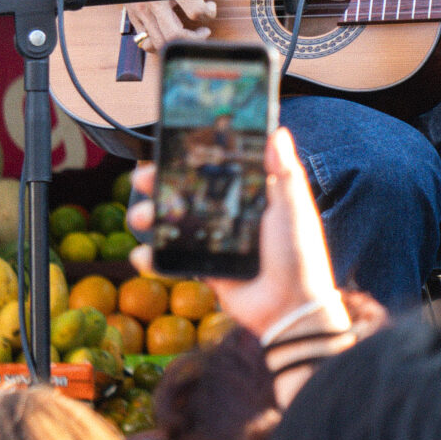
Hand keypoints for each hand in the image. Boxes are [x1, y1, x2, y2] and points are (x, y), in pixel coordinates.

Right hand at [122, 0, 247, 50]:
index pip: (195, 11)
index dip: (210, 13)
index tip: (212, 6)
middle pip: (175, 34)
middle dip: (195, 39)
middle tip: (204, 31)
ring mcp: (142, 8)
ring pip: (161, 42)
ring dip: (180, 44)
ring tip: (190, 34)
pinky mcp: (134, 14)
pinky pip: (146, 41)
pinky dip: (160, 45)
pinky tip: (170, 35)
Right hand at [131, 128, 344, 341]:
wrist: (290, 308)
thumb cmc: (299, 254)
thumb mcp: (293, 206)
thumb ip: (284, 171)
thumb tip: (277, 131)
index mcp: (253, 197)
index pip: (218, 170)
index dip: (193, 159)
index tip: (170, 147)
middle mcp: (233, 217)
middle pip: (189, 194)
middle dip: (162, 185)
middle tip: (143, 178)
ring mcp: (217, 244)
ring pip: (176, 224)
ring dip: (153, 218)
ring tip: (143, 216)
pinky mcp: (208, 270)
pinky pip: (175, 261)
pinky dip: (154, 258)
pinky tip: (142, 253)